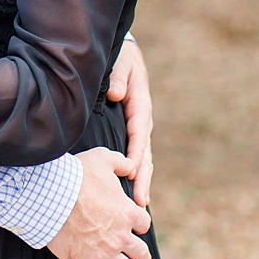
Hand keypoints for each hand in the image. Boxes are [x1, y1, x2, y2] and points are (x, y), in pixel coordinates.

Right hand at [46, 147, 152, 258]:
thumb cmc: (75, 175)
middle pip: (141, 253)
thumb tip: (131, 166)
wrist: (50, 196)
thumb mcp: (102, 159)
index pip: (143, 223)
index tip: (135, 227)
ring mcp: (106, 254)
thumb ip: (120, 163)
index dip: (139, 225)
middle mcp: (122, 237)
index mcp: (128, 213)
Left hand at [106, 37, 153, 207]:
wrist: (125, 54)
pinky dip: (135, 170)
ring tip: (140, 204)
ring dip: (141, 179)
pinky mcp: (130, 128)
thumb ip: (118, 77)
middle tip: (140, 202)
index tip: (132, 174)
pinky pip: (133, 152)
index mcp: (140, 106)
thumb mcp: (120, 63)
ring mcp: (137, 126)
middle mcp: (141, 120)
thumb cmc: (121, 58)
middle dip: (142, 177)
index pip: (138, 135)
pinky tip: (131, 188)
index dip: (136, 155)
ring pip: (141, 156)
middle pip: (144, 153)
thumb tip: (115, 95)